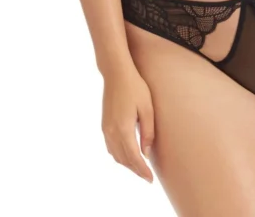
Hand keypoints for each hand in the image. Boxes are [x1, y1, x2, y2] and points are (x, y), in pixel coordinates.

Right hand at [102, 66, 155, 183]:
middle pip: (123, 159)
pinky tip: (127, 156)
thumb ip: (147, 132)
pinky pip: (110, 147)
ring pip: (115, 155)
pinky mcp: (104, 125)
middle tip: (147, 177)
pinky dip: (119, 156)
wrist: (116, 74)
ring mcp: (106, 129)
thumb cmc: (135, 88)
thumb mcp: (147, 108)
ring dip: (127, 164)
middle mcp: (112, 132)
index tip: (150, 180)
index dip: (142, 170)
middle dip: (135, 170)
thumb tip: (146, 153)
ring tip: (139, 168)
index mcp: (123, 129)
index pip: (134, 157)